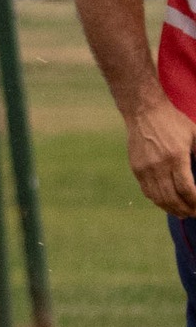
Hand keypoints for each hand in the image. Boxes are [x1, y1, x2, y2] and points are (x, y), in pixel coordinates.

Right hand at [124, 102, 195, 216]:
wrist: (144, 112)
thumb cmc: (174, 122)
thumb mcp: (195, 135)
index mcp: (176, 157)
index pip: (186, 189)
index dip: (195, 202)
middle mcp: (159, 166)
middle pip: (172, 197)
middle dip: (185, 209)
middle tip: (194, 214)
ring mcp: (145, 169)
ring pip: (158, 198)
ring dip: (171, 209)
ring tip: (181, 213)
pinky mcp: (136, 169)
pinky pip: (147, 191)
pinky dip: (158, 201)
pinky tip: (166, 203)